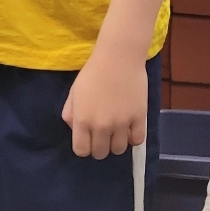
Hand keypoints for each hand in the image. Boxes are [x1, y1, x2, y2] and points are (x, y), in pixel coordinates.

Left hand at [62, 44, 145, 158]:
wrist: (118, 57)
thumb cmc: (93, 72)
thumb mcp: (74, 93)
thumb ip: (71, 115)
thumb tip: (78, 131)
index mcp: (83, 121)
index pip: (82, 151)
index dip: (85, 146)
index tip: (89, 138)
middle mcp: (101, 126)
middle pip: (100, 153)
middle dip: (100, 145)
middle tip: (104, 133)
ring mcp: (121, 124)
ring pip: (118, 149)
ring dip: (117, 142)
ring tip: (118, 130)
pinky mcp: (139, 118)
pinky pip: (137, 140)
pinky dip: (133, 138)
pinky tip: (131, 128)